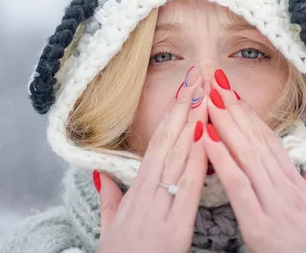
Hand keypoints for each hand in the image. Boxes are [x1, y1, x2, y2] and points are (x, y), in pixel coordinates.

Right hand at [95, 66, 208, 252]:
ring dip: (193, 123)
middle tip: (197, 77)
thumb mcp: (109, 227)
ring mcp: (160, 209)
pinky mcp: (174, 228)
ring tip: (204, 94)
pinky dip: (197, 160)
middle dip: (184, 108)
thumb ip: (108, 199)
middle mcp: (147, 195)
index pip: (157, 145)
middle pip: (168, 143)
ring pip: (178, 158)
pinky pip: (188, 188)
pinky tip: (206, 136)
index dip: (171, 115)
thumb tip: (99, 174)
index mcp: (135, 193)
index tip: (184, 90)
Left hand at [201, 69, 305, 252]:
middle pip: (256, 139)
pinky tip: (206, 138)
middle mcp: (284, 186)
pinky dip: (222, 159)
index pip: (269, 140)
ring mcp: (272, 202)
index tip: (232, 91)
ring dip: (225, 124)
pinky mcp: (259, 222)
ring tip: (208, 99)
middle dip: (234, 108)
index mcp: (294, 182)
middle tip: (215, 81)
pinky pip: (238, 185)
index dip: (249, 114)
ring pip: (247, 154)